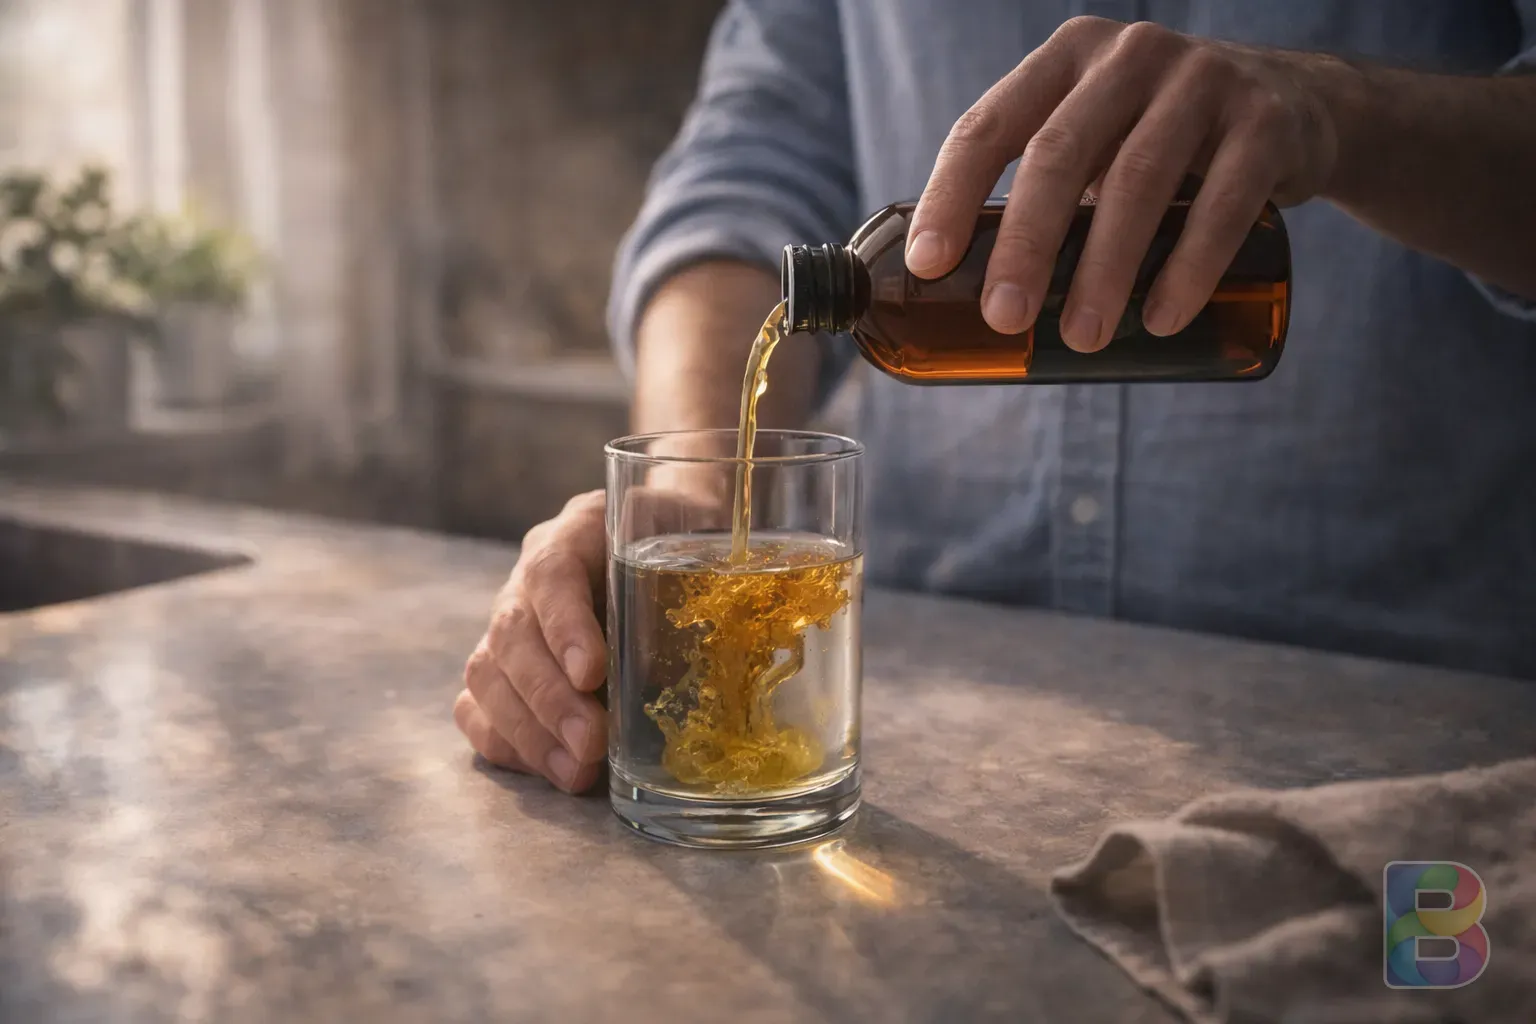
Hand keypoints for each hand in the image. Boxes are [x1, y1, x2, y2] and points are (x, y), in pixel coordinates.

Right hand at [454, 483, 724, 792]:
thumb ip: (703, 580)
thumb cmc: (688, 544)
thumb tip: (737, 643)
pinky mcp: (501, 667)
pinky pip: (477, 707)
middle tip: (591, 744)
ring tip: (576, 772)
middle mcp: (530, 574)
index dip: (565, 626)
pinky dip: (508, 743)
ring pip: (488, 674)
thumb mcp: (698, 546)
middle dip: (550, 698)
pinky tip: (550, 769)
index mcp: (578, 531)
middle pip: (512, 633)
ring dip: (530, 731)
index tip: (593, 674)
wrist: (667, 534)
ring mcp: (508, 621)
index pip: (552, 572)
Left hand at [905, 16, 1342, 350]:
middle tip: (1004, 319)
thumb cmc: (1162, 142)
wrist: (1299, 110)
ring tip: (1083, 336)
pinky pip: (1222, 202)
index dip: (950, 195)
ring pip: (1137, 181)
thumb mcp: (1096, 138)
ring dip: (1104, 269)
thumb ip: (1038, 191)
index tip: (929, 265)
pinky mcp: (1266, 123)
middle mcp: (1128, 57)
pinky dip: (1190, 267)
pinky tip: (1162, 318)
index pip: (988, 127)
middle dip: (1026, 244)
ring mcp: (1202, 81)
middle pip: (1059, 154)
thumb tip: (960, 296)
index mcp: (1064, 60)